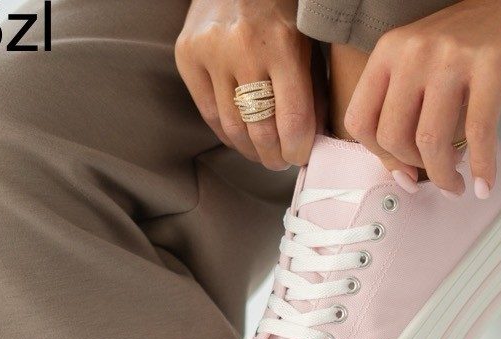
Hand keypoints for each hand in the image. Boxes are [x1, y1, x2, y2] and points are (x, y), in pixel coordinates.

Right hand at [175, 0, 319, 169]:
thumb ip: (312, 92)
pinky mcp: (187, 54)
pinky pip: (209, 113)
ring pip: (233, 129)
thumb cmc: (282, 8)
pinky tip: (241, 136)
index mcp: (283, 45)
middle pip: (260, 132)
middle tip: (281, 162)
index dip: (298, 151)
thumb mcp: (308, 44)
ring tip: (263, 153)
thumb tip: (313, 142)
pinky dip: (228, 133)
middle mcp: (244, 50)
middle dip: (275, 157)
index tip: (300, 157)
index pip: (292, 122)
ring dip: (251, 150)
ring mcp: (211, 52)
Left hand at [344, 0, 500, 194]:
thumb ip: (406, 110)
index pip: (360, 121)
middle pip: (393, 136)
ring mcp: (452, 55)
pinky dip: (482, 166)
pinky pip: (479, 132)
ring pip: (430, 141)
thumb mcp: (424, 66)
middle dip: (415, 169)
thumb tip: (402, 174)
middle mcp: (414, 49)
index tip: (404, 173)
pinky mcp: (492, 64)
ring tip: (457, 184)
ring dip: (444, 177)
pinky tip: (485, 184)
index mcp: (390, 50)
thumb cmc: (474, 44)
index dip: (381, 158)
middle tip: (437, 177)